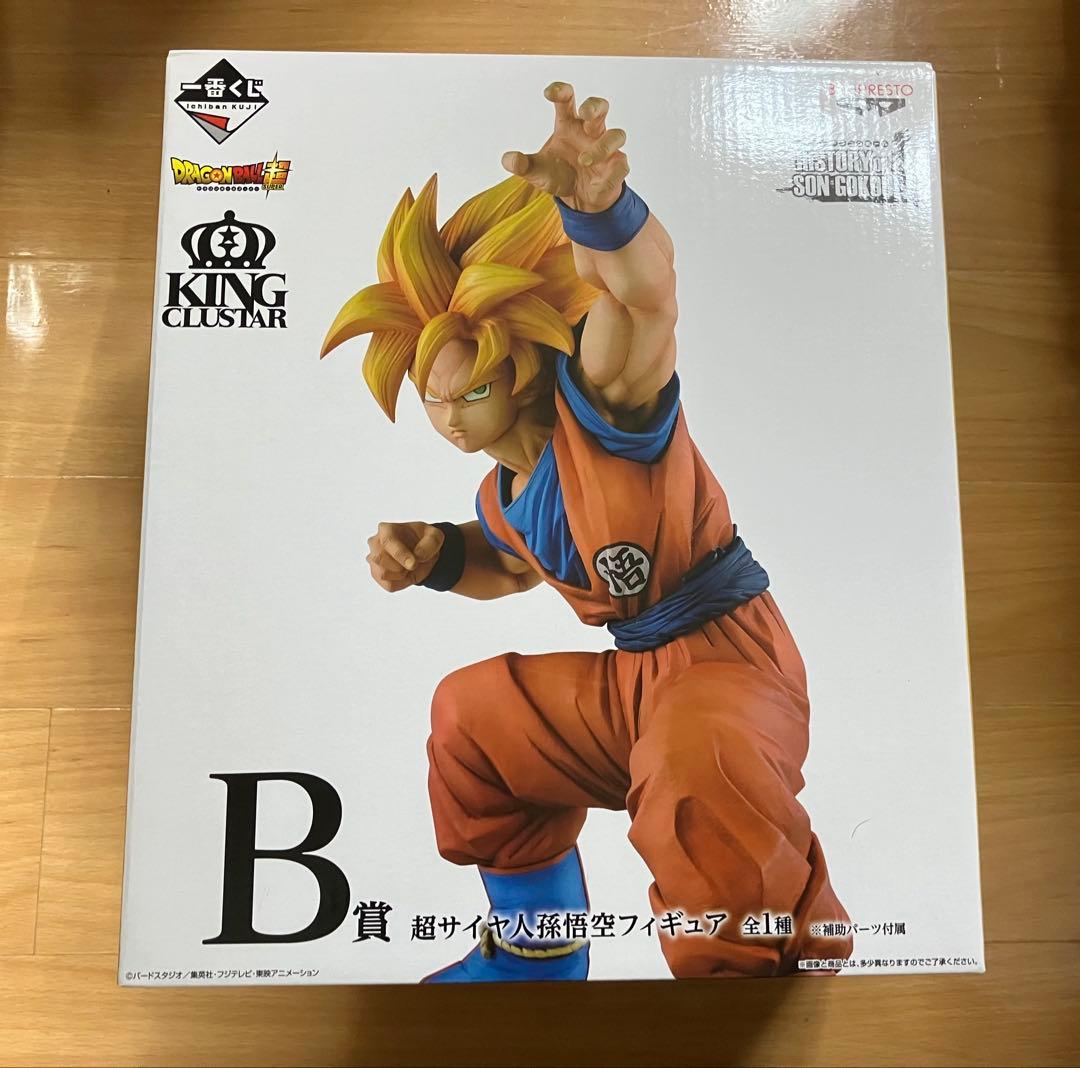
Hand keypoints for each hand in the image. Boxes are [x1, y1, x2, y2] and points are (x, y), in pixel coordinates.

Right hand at [365, 521, 444, 591]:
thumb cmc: (424, 541)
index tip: (413, 564)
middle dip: (400, 566)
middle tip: (414, 564)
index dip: (400, 555)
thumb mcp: (435, 536)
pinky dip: (403, 583)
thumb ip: (430, 543)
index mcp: (387, 529)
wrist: (420, 552)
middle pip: (380, 558)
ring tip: (410, 567)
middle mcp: (375, 543)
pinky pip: (388, 586)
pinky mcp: (376, 575)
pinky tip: (407, 574)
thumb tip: (418, 556)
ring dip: (402, 575)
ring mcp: (373, 560)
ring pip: (382, 574)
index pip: (388, 542)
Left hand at [501, 81, 628, 213]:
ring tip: (585, 160)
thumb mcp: (537, 172)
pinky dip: (610, 172)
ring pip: (616, 134)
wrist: (578, 200)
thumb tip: (508, 159)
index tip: (550, 93)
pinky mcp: (617, 166)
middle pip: (599, 107)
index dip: (561, 91)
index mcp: (568, 125)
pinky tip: (596, 183)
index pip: (567, 100)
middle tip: (584, 113)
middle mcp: (590, 131)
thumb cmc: (560, 175)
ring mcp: (606, 148)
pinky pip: (621, 163)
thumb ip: (523, 165)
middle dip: (593, 106)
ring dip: (602, 146)